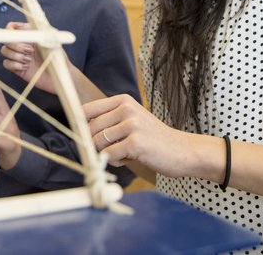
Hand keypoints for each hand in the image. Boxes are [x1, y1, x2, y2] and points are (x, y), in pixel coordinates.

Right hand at [0, 22, 56, 93]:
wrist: (60, 75)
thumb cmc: (58, 57)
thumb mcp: (51, 40)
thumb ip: (39, 31)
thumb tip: (24, 26)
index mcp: (28, 36)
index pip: (12, 28)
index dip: (11, 29)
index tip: (18, 33)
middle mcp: (22, 44)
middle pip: (6, 39)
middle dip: (16, 45)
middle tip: (30, 50)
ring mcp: (19, 56)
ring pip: (4, 51)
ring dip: (16, 55)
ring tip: (29, 60)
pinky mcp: (17, 68)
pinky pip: (6, 63)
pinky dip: (14, 64)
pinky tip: (26, 67)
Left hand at [83, 94, 198, 178]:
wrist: (183, 150)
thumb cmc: (154, 138)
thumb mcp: (132, 120)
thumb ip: (109, 121)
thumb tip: (79, 129)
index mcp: (123, 100)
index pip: (87, 109)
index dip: (79, 125)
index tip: (80, 136)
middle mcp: (126, 109)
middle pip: (90, 128)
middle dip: (95, 144)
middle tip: (112, 149)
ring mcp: (131, 125)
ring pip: (98, 142)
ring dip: (107, 153)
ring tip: (124, 153)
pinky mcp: (135, 143)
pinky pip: (109, 155)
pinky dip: (116, 161)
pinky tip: (131, 158)